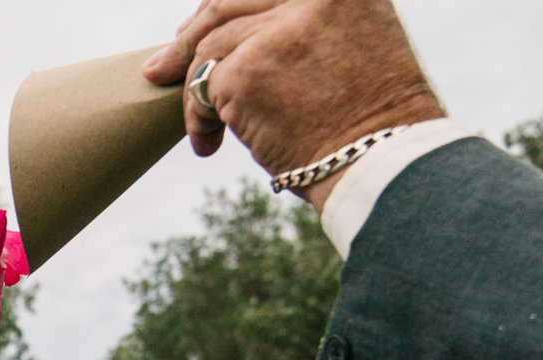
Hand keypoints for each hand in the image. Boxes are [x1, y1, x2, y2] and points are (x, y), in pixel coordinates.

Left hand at [141, 0, 446, 196]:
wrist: (380, 162)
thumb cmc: (373, 119)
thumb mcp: (354, 42)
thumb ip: (304, 22)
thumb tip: (240, 29)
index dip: (222, 7)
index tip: (196, 25)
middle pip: (224, 5)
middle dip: (188, 38)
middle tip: (162, 68)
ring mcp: (275, 31)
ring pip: (208, 49)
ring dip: (195, 90)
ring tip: (206, 129)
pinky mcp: (244, 72)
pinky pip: (199, 89)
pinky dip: (197, 119)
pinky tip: (210, 144)